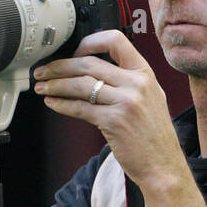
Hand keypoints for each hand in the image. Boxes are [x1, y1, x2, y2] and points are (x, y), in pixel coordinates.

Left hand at [32, 30, 206, 206]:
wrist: (163, 166)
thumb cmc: (153, 137)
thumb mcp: (150, 99)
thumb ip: (127, 82)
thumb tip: (93, 72)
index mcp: (145, 73)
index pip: (115, 40)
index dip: (89, 42)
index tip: (73, 51)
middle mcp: (136, 84)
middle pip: (89, 63)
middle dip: (60, 66)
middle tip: (44, 71)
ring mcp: (125, 102)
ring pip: (80, 84)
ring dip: (56, 85)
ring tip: (43, 87)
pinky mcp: (113, 122)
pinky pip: (80, 108)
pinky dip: (62, 104)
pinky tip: (53, 103)